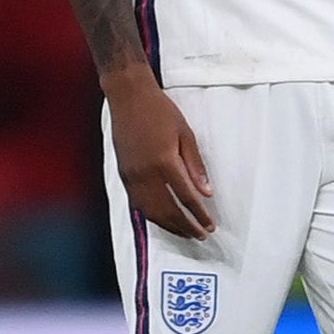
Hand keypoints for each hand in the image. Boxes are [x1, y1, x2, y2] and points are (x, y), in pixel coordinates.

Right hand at [109, 74, 216, 241]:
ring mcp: (131, 177)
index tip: (210, 226)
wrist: (129, 98)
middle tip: (201, 235)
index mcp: (164, 162)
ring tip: (185, 233)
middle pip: (167, 210)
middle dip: (185, 226)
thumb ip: (195, 165)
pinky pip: (137, 203)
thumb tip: (206, 192)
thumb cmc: (161, 111)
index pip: (186, 197)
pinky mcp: (123, 175)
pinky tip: (163, 220)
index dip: (199, 215)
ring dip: (168, 226)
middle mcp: (145, 174)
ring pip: (150, 211)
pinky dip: (152, 216)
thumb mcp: (185, 134)